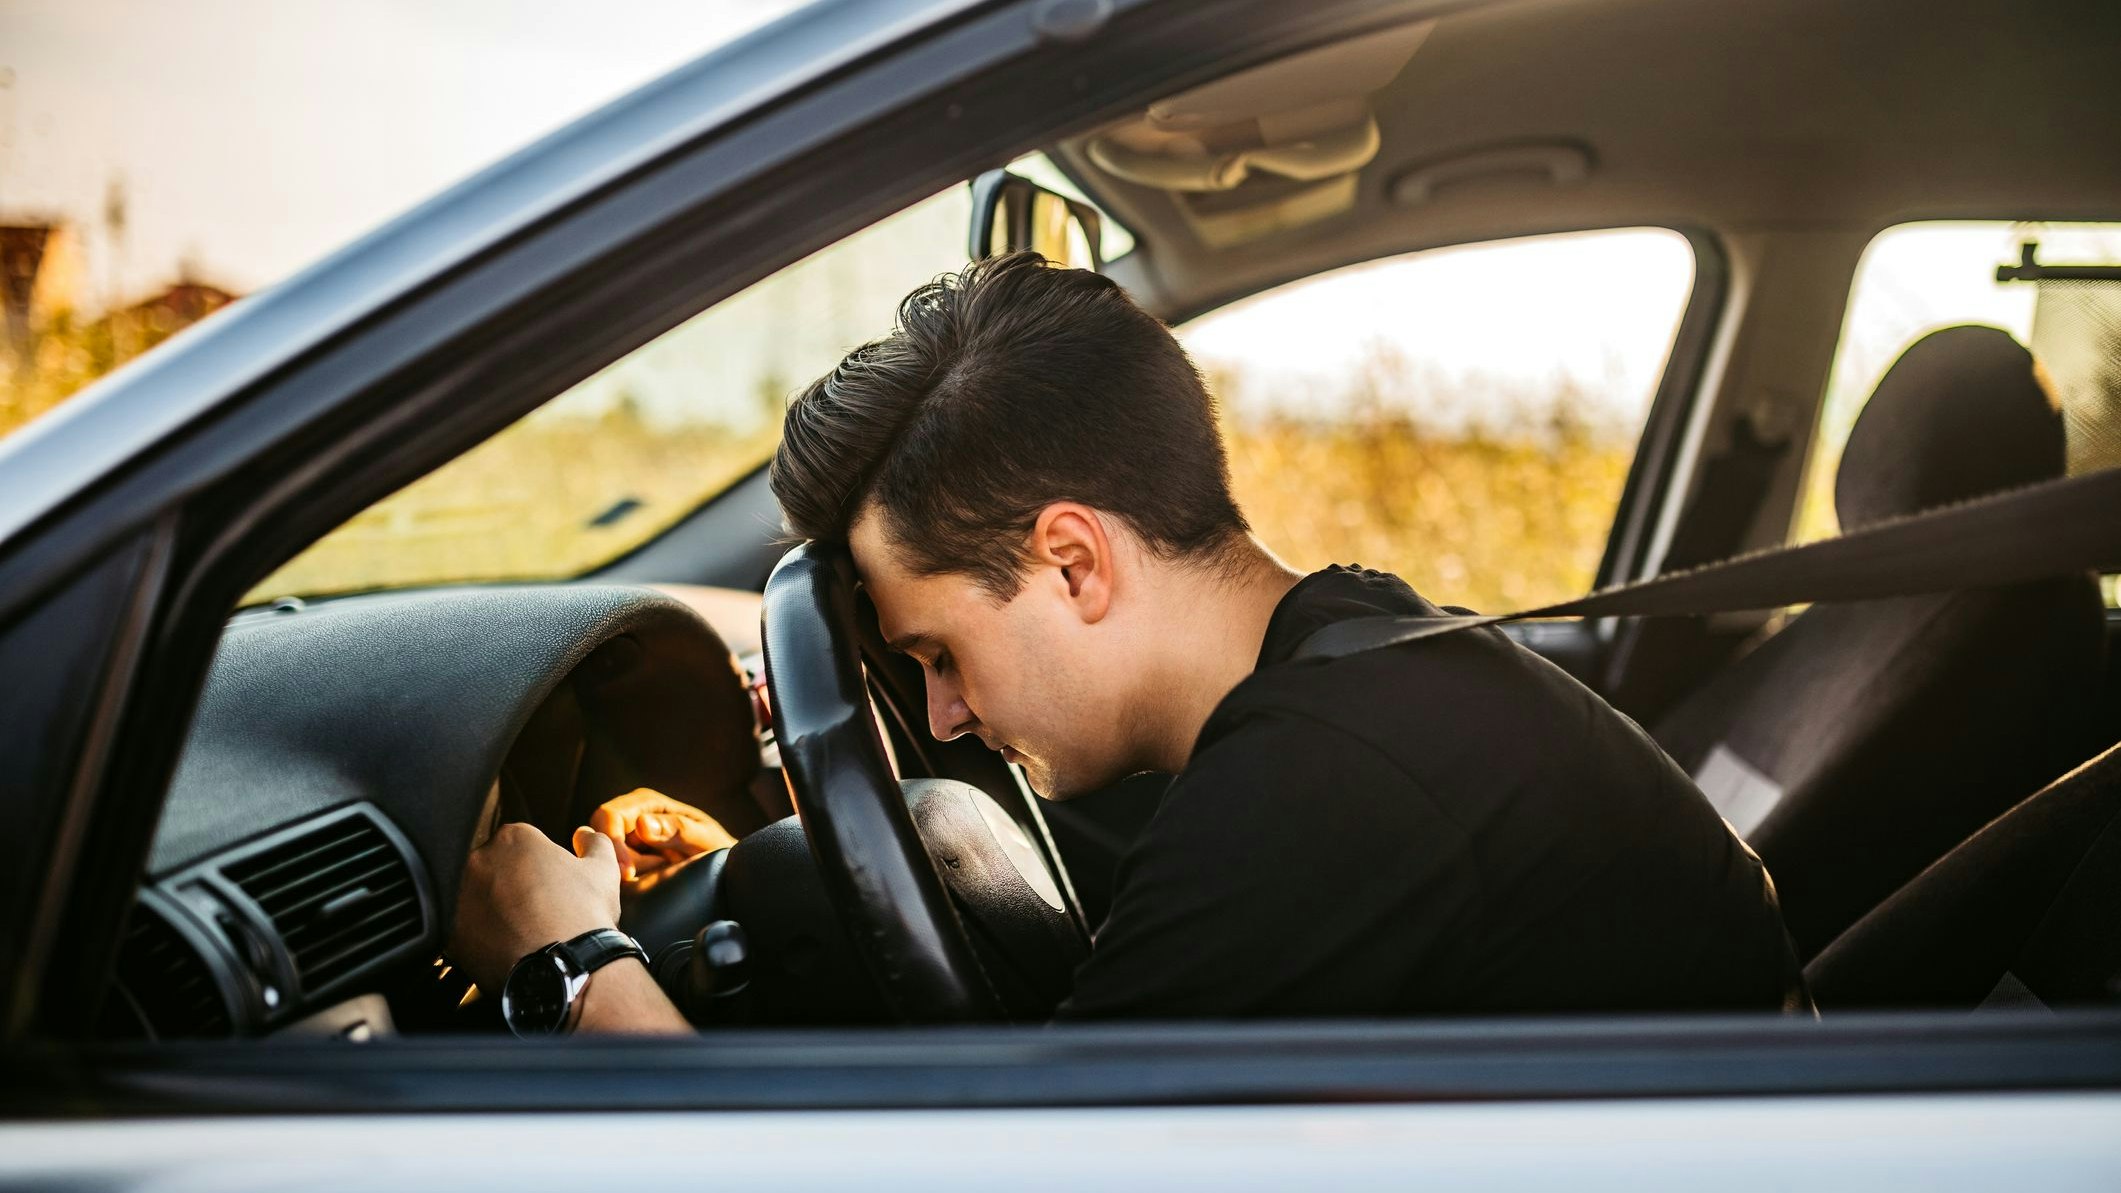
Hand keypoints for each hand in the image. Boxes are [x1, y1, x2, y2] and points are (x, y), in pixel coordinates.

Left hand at [448, 822, 621, 993]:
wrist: (565, 968)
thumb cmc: (583, 916)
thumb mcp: (602, 871)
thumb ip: (594, 843)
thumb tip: (587, 835)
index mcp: (514, 839)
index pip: (520, 842)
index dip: (536, 864)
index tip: (546, 883)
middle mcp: (478, 862)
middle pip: (492, 868)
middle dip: (509, 884)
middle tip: (534, 908)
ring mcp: (459, 898)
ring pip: (474, 899)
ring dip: (492, 909)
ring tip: (520, 930)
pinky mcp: (450, 935)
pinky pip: (462, 931)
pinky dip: (479, 938)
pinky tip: (505, 948)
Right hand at [589, 788, 736, 888]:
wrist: (721, 868)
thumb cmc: (715, 848)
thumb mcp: (704, 838)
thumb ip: (678, 829)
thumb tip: (642, 824)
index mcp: (645, 802)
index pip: (609, 816)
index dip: (611, 843)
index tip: (626, 872)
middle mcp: (629, 816)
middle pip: (598, 837)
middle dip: (616, 861)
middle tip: (646, 875)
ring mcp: (623, 838)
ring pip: (600, 857)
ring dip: (624, 872)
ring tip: (658, 871)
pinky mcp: (621, 858)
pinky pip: (607, 871)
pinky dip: (624, 880)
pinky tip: (649, 879)